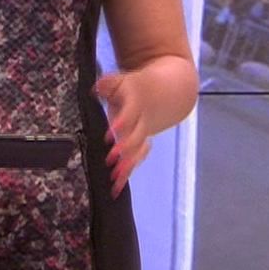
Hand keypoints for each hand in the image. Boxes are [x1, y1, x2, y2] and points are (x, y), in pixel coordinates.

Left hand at [95, 73, 149, 196]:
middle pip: (136, 137)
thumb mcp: (124, 80)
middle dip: (125, 148)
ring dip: (126, 166)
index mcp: (138, 103)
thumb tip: (97, 88)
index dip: (122, 122)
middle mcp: (142, 121)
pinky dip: (126, 174)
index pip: (131, 113)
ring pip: (137, 153)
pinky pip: (135, 161)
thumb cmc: (139, 87)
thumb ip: (109, 83)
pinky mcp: (140, 146)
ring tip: (114, 180)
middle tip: (111, 158)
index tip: (110, 132)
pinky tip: (115, 189)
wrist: (171, 94)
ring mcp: (143, 135)